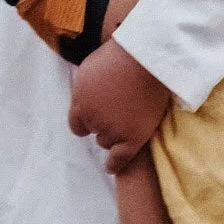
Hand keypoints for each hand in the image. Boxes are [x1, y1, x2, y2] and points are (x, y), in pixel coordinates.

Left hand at [68, 38, 171, 172]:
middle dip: (103, 123)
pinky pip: (120, 158)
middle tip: (120, 110)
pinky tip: (112, 168)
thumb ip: (85, 88)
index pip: (77, 125)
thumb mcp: (90, 67)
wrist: (147, 58)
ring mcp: (113, 129)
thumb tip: (85, 95)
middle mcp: (93, 119)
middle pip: (94, 132)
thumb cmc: (121, 55)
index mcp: (80, 102)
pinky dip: (115, 164)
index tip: (97, 117)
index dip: (87, 120)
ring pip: (107, 142)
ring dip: (115, 135)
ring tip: (129, 121)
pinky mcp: (133, 137)